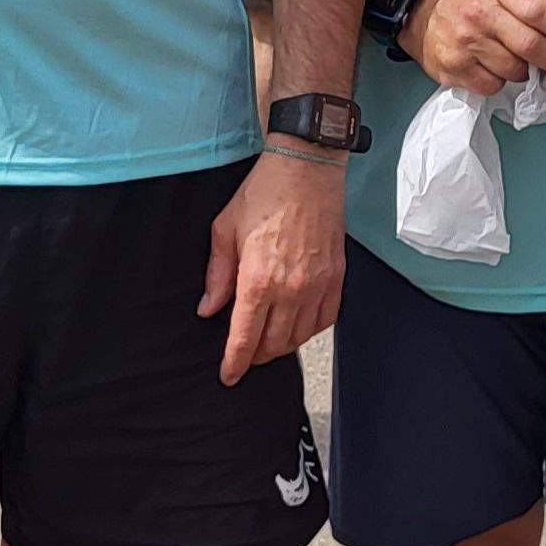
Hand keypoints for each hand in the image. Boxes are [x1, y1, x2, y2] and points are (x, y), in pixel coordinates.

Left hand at [200, 152, 342, 384]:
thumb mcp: (225, 230)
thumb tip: (208, 309)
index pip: (244, 338)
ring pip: (299, 337)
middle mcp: (290, 289)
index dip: (234, 363)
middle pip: (272, 345)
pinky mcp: (336, 278)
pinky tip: (297, 326)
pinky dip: (309, 331)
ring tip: (268, 342)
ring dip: (281, 347)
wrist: (306, 170)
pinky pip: (325, 320)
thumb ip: (217, 276)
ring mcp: (317, 286)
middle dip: (255, 357)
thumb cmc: (264, 193)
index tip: (228, 375)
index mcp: (258, 280)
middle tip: (244, 355)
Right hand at [407, 0, 545, 96]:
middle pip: (530, 46)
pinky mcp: (454, 69)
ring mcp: (464, 44)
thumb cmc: (470, 1)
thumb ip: (531, 3)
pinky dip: (501, 82)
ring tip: (519, 61)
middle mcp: (479, 15)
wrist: (422, 15)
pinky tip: (494, 68)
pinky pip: (494, 86)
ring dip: (526, 71)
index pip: (537, 9)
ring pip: (515, 70)